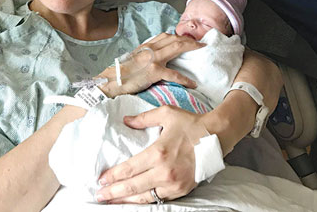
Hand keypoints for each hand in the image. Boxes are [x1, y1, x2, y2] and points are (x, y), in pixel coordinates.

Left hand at [95, 105, 209, 203]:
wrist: (217, 136)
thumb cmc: (191, 124)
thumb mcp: (166, 114)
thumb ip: (143, 118)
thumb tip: (126, 121)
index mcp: (158, 153)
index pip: (129, 169)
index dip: (113, 176)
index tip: (101, 179)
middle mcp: (164, 171)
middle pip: (133, 187)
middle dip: (113, 193)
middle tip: (99, 196)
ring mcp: (174, 183)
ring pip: (145, 197)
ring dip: (126, 200)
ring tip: (112, 201)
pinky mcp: (182, 189)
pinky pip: (160, 198)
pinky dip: (146, 200)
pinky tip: (135, 200)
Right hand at [97, 33, 202, 96]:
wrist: (109, 82)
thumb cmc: (119, 74)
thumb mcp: (132, 60)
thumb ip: (144, 56)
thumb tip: (153, 59)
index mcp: (145, 46)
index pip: (165, 36)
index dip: (179, 36)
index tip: (187, 39)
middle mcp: (150, 49)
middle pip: (174, 39)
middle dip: (190, 40)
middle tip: (201, 43)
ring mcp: (152, 59)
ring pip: (177, 48)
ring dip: (191, 48)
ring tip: (201, 51)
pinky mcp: (153, 72)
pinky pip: (174, 74)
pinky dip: (185, 79)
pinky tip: (192, 83)